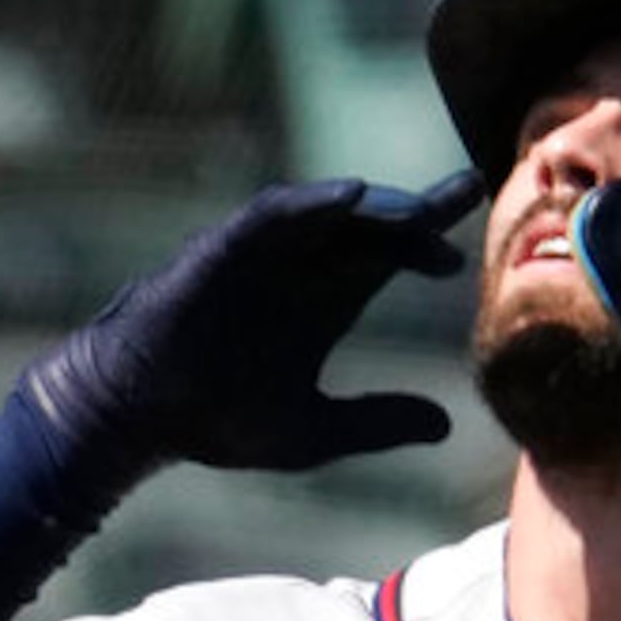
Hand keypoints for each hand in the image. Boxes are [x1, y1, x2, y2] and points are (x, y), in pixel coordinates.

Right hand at [16, 171, 483, 481]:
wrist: (141, 418)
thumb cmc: (218, 420)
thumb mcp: (316, 432)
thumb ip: (378, 423)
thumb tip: (448, 425)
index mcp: (326, 301)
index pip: (391, 258)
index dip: (431, 243)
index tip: (478, 240)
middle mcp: (300, 267)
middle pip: (371, 224)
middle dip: (420, 207)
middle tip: (469, 187)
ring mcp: (262, 254)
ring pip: (330, 213)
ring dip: (376, 205)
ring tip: (422, 208)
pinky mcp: (222, 248)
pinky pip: (272, 214)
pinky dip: (310, 202)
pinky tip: (350, 197)